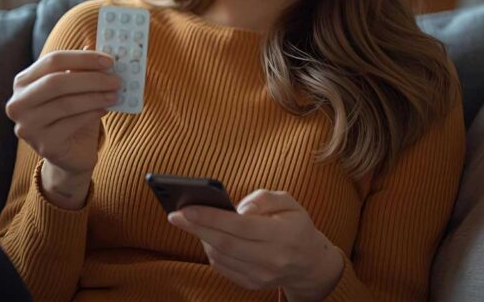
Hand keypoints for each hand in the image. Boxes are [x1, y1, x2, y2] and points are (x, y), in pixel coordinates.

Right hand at [5, 48, 120, 175]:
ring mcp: (28, 126)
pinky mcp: (44, 145)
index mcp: (23, 82)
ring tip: (115, 94)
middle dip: (91, 79)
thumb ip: (82, 69)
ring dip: (96, 96)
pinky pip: (72, 123)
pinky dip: (93, 113)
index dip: (83, 58)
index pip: (52, 61)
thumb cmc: (73, 115)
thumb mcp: (76, 89)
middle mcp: (18, 103)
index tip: (109, 60)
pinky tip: (105, 109)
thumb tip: (100, 48)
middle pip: (56, 82)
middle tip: (116, 79)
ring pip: (66, 103)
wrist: (70, 154)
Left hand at [166, 189, 343, 300]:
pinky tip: (207, 235)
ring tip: (191, 221)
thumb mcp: (289, 203)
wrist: (309, 263)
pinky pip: (222, 266)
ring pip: (220, 256)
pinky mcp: (251, 284)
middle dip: (196, 228)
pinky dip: (210, 249)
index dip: (211, 217)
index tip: (186, 208)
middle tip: (174, 214)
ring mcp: (260, 276)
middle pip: (225, 244)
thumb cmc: (295, 225)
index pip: (240, 227)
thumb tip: (238, 208)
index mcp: (282, 236)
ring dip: (202, 237)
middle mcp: (271, 260)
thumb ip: (264, 199)